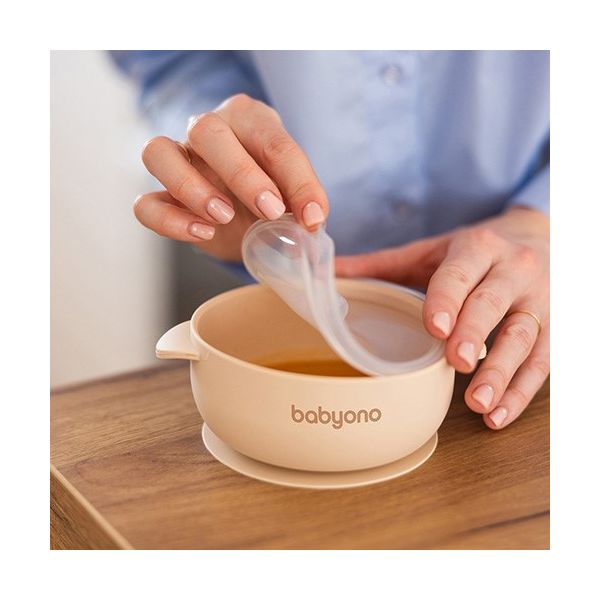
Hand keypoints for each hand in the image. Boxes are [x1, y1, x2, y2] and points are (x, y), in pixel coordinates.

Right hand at [134, 94, 328, 260]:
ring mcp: (178, 161)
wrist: (247, 217)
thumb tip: (311, 221)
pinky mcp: (160, 197)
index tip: (311, 217)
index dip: (295, 179)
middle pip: (206, 130)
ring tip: (223, 217)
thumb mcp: (294, 195)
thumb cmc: (272, 194)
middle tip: (270, 210)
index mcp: (249, 120)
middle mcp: (206, 131)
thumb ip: (303, 201)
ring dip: (190, 186)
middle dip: (241, 173)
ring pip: (159, 153)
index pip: (271, 140)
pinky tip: (201, 233)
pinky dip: (170, 220)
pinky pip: (145, 203)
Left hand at [336, 207, 548, 429]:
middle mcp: (513, 270)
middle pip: (493, 304)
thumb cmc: (475, 250)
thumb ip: (381, 263)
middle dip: (474, 334)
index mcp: (477, 247)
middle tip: (456, 362)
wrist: (538, 236)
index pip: (460, 273)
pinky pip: (543, 361)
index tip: (434, 326)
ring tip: (479, 402)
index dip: (448, 298)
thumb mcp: (430, 249)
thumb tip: (329, 271)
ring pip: (523, 336)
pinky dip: (522, 390)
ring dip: (503, 372)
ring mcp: (538, 299)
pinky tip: (498, 414)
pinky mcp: (554, 326)